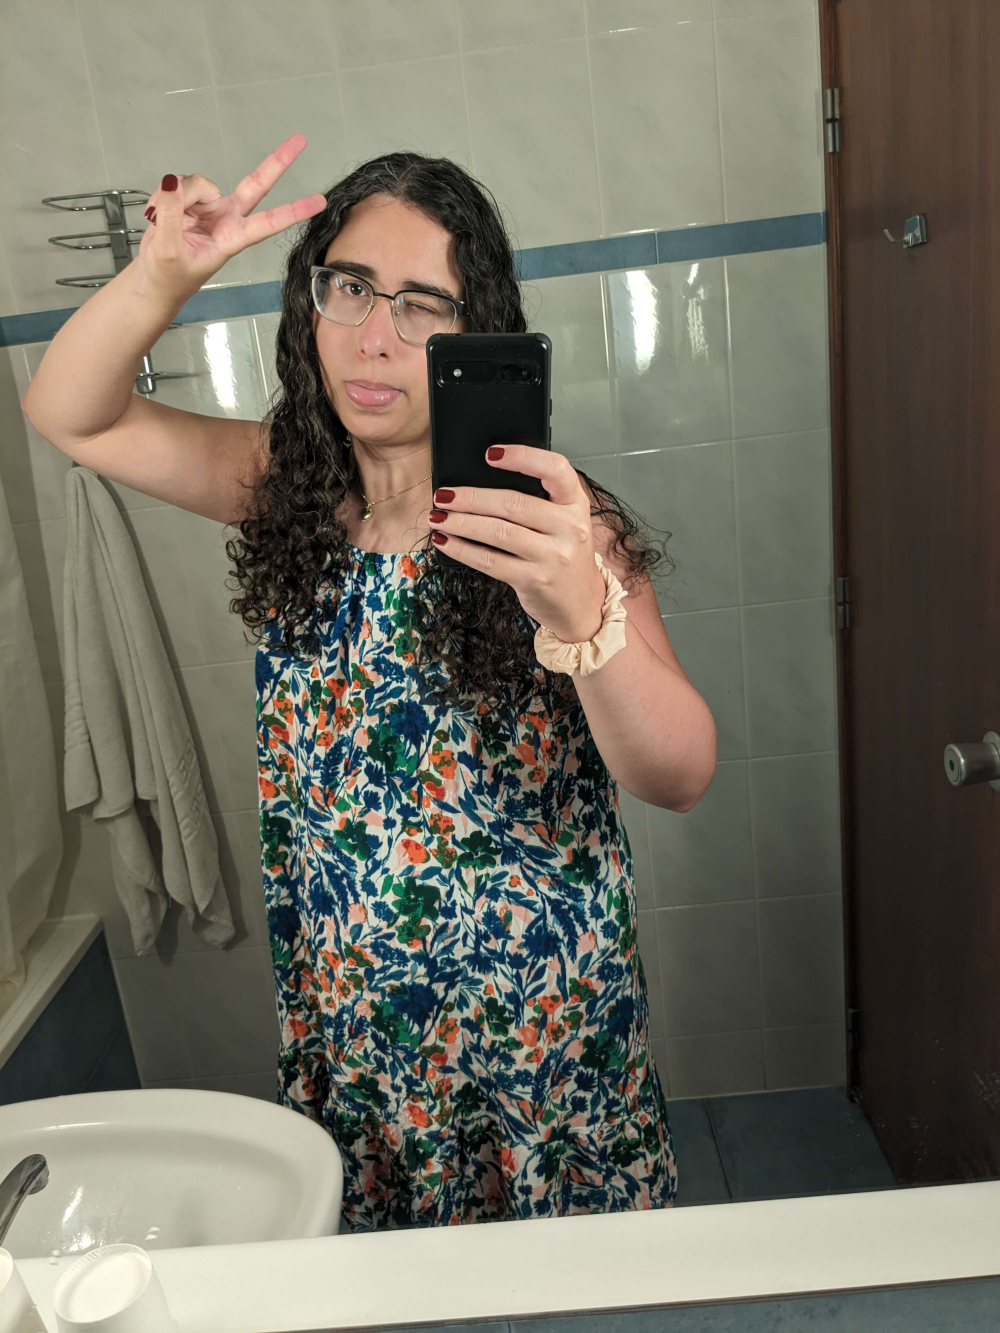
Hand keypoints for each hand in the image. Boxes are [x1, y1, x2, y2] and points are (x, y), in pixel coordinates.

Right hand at [137, 133, 326, 298]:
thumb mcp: (170, 252)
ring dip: (176, 197)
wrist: (153, 280)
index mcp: (233, 238)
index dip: (293, 211)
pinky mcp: (189, 199)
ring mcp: (209, 206)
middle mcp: (227, 218)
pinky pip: (177, 183)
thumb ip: (173, 217)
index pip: (269, 223)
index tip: (320, 202)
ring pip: (197, 182)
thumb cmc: (170, 277)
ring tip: (164, 222)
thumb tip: (173, 183)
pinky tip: (158, 214)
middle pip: (256, 184)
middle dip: (277, 161)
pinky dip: (163, 196)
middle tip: (301, 140)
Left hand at [429, 446, 607, 643]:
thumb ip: (537, 500)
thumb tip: (480, 482)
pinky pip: (491, 561)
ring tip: (438, 517)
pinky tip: (446, 542)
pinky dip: (463, 549)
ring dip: (462, 523)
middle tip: (443, 495)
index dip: (523, 456)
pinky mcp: (534, 580)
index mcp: (575, 503)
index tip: (490, 454)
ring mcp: (553, 556)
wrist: (579, 601)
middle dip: (471, 498)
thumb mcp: (562, 521)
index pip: (556, 469)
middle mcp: (569, 528)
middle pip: (514, 504)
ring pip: (498, 532)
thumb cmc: (562, 553)